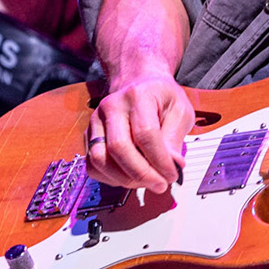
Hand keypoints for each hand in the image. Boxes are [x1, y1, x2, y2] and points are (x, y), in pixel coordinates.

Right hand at [85, 70, 193, 192]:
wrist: (138, 83)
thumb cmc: (160, 98)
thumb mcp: (180, 111)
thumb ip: (175, 138)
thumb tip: (172, 166)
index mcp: (138, 96)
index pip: (145, 134)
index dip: (159, 160)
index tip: (172, 175)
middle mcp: (111, 106)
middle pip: (119, 148)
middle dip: (142, 174)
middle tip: (160, 184)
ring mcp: (96, 121)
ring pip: (100, 160)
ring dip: (125, 179)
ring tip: (146, 181)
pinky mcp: (88, 136)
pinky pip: (92, 165)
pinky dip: (111, 178)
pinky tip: (129, 176)